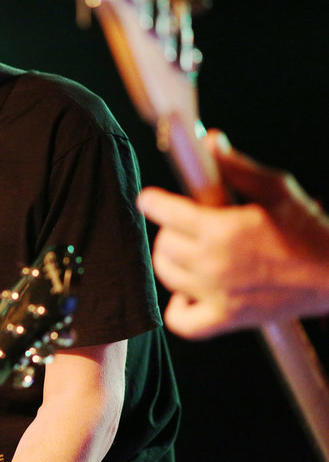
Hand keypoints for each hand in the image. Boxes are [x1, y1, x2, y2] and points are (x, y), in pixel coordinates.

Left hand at [137, 130, 328, 337]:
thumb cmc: (308, 229)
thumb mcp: (276, 189)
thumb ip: (236, 167)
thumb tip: (209, 140)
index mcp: (222, 229)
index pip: (163, 211)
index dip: (153, 201)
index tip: (151, 199)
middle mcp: (214, 263)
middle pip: (163, 242)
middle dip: (171, 228)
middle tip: (189, 224)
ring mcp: (218, 294)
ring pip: (166, 274)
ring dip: (172, 260)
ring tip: (191, 251)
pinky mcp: (226, 319)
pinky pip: (181, 321)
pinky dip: (178, 307)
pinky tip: (190, 290)